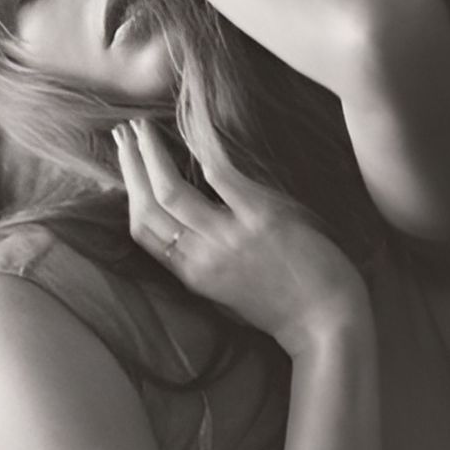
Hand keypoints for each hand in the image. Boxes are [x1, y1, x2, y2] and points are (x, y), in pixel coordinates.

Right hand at [113, 119, 368, 357]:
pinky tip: (194, 132)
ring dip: (152, 155)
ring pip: (172, 192)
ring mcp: (230, 238)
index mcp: (193, 275)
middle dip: (131, 165)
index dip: (129, 190)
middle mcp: (203, 257)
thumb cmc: (282, 307)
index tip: (125, 162)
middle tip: (124, 131)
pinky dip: (205, 154)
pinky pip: (224, 181)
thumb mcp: (228, 291)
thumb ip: (205, 261)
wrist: (326, 322)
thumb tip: (189, 226)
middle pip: (150, 206)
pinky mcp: (263, 221)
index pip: (143, 230)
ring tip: (143, 127)